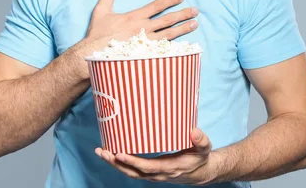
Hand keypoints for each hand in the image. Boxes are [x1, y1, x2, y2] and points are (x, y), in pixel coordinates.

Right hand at [72, 0, 198, 73]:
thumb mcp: (101, 10)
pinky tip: (186, 46)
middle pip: (167, 20)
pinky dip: (176, 48)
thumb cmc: (97, 35)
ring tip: (194, 24)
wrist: (93, 57)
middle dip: (182, 14)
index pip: (157, 6)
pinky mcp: (146, 56)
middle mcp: (143, 30)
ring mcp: (146, 44)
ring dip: (183, 29)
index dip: (170, 0)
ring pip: (169, 35)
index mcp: (134, 18)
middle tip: (195, 11)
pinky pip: (164, 51)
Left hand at [96, 128, 216, 184]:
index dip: (133, 162)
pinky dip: (120, 162)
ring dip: (114, 163)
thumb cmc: (200, 157)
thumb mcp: (204, 148)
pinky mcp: (150, 170)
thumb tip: (194, 132)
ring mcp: (153, 173)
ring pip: (130, 172)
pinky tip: (111, 152)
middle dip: (116, 163)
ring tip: (101, 152)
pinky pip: (132, 169)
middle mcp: (158, 173)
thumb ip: (201, 140)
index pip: (147, 167)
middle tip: (102, 152)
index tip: (119, 153)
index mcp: (170, 167)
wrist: (200, 172)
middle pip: (133, 172)